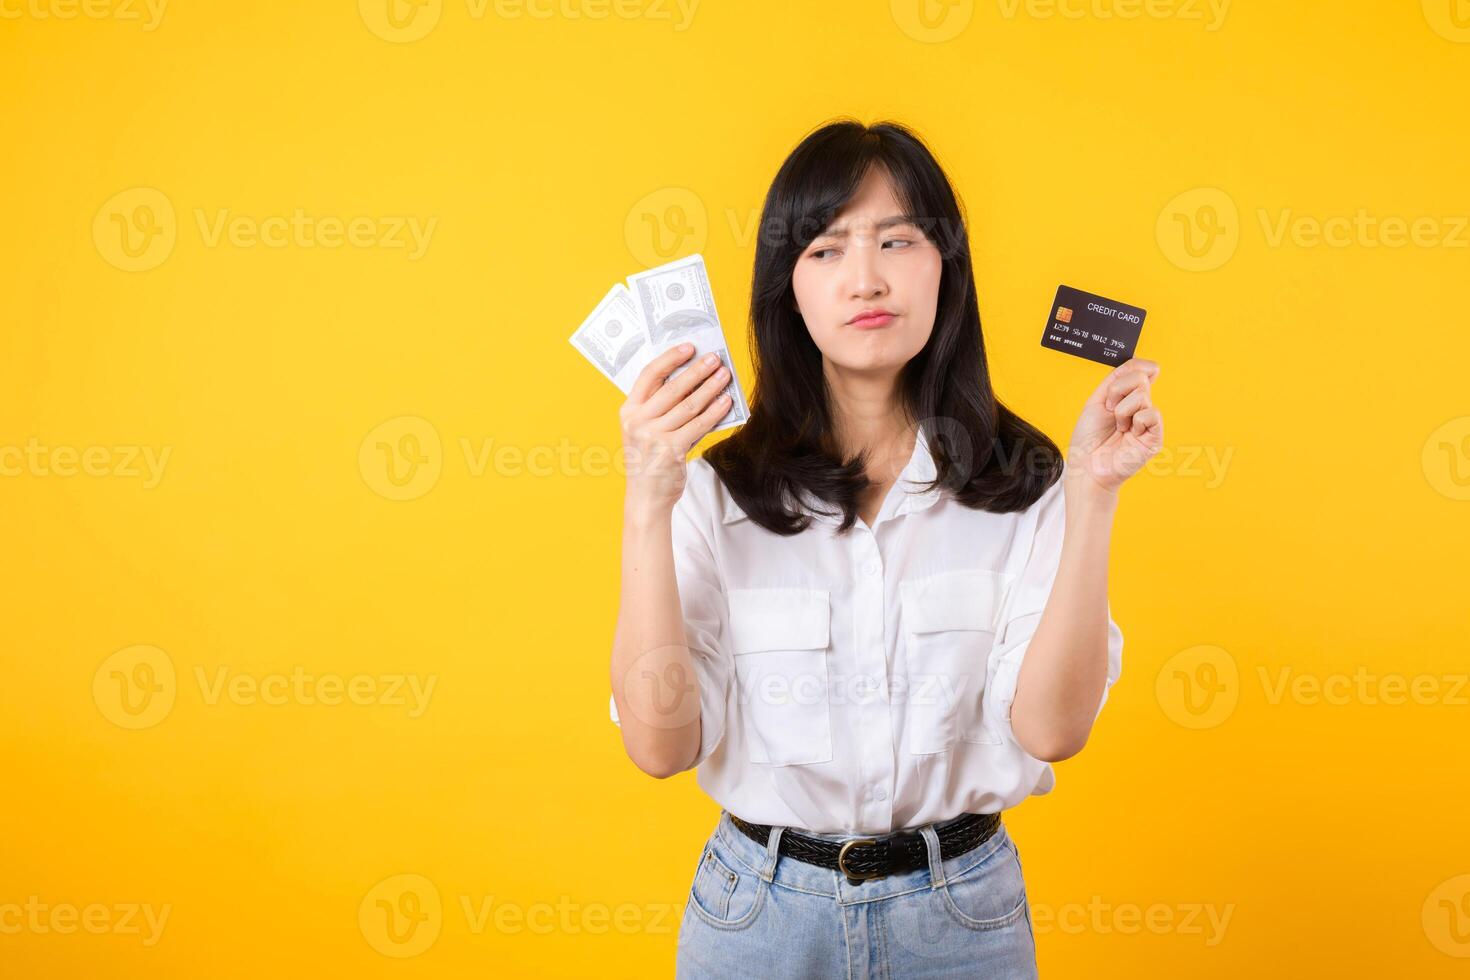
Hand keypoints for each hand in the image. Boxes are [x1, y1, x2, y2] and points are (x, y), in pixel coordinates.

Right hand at [620, 344, 732, 517]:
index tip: (689, 348)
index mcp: (628, 411)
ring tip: (724, 377)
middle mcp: (638, 422)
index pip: (649, 375)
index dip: (670, 358)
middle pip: (673, 388)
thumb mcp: (645, 430)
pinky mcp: (671, 450)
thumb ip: (662, 408)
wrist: (646, 497)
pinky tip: (725, 402)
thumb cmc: (649, 460)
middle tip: (715, 360)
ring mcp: (653, 436)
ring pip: (689, 405)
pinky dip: (715, 412)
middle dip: (697, 371)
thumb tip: (695, 382)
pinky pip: (699, 425)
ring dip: (710, 388)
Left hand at [1065, 357, 1163, 495]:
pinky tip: (1128, 433)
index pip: (1139, 369)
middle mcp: (1140, 407)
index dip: (1132, 369)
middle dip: (1117, 392)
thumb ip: (1116, 378)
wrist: (1085, 466)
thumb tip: (1144, 364)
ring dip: (1122, 411)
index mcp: (1127, 398)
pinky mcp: (1155, 437)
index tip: (1116, 387)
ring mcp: (1148, 422)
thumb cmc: (1088, 438)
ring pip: (1142, 396)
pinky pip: (1151, 414)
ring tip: (1118, 427)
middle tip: (1110, 412)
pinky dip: (1135, 421)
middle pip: (1140, 378)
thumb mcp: (1098, 400)